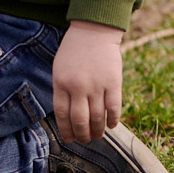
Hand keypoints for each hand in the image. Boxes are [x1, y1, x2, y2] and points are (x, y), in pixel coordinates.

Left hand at [51, 20, 123, 143]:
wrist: (93, 32)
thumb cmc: (73, 51)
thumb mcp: (59, 69)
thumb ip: (62, 90)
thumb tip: (67, 117)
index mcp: (61, 83)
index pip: (62, 114)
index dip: (66, 130)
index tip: (69, 139)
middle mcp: (78, 87)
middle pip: (79, 120)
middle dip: (82, 135)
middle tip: (84, 140)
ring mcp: (96, 85)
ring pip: (97, 117)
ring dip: (97, 131)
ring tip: (97, 136)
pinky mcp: (113, 83)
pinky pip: (114, 108)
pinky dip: (113, 120)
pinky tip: (112, 125)